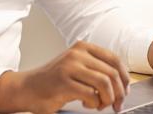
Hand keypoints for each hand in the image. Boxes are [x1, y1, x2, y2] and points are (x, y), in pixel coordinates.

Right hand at [0, 40, 129, 113]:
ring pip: (105, 83)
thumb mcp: (77, 66)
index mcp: (83, 47)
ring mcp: (70, 67)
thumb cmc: (54, 80)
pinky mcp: (64, 83)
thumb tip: (123, 83)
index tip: (125, 91)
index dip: (125, 77)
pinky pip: (91, 95)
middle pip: (112, 73)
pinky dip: (94, 103)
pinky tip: (86, 103)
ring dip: (107, 99)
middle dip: (119, 92)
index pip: (114, 59)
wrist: (26, 88)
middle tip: (116, 104)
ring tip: (100, 104)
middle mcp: (77, 54)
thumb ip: (96, 68)